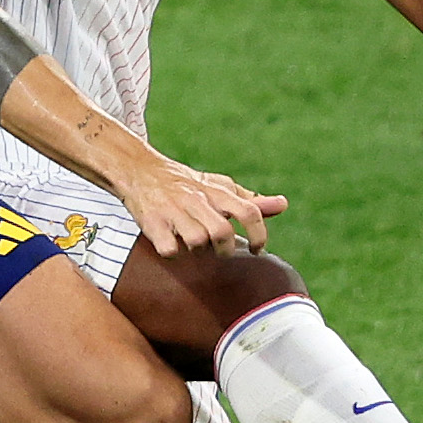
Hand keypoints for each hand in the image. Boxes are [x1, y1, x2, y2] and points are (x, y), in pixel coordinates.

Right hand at [113, 155, 288, 258]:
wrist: (140, 170)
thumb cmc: (186, 184)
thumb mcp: (219, 188)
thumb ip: (250, 200)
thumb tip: (283, 204)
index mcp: (217, 192)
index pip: (249, 211)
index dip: (259, 234)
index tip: (257, 249)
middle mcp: (197, 199)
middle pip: (222, 232)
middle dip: (225, 248)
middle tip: (222, 250)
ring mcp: (174, 211)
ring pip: (196, 241)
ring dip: (198, 250)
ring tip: (193, 244)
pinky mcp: (152, 222)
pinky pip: (169, 249)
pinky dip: (173, 253)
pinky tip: (171, 244)